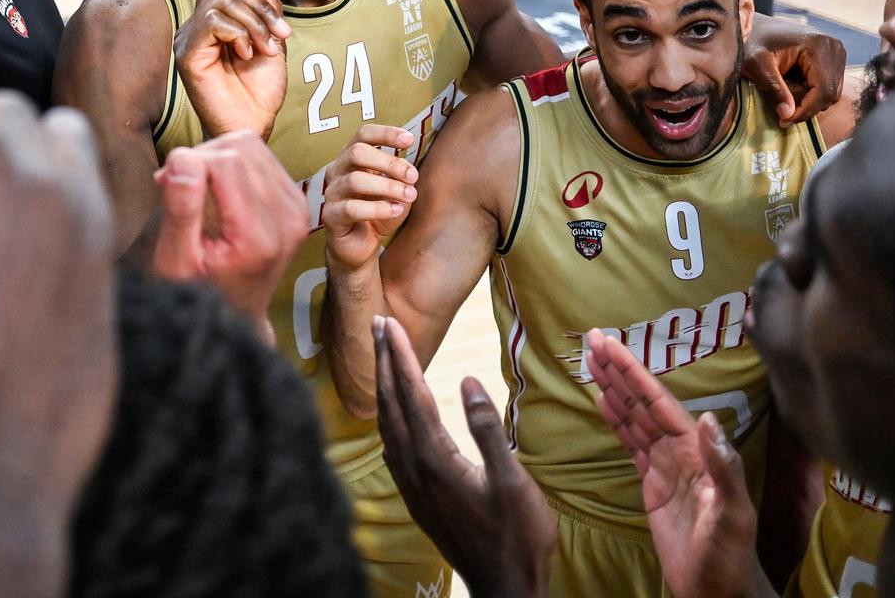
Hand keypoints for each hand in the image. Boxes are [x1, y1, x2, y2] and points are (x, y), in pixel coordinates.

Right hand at [150, 133, 305, 342]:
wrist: (234, 314)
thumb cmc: (198, 291)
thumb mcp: (175, 261)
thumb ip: (181, 210)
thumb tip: (183, 158)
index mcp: (259, 239)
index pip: (225, 162)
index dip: (189, 163)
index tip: (168, 186)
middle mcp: (288, 221)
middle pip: (240, 148)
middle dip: (202, 158)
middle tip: (180, 188)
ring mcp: (298, 210)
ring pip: (251, 145)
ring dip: (217, 158)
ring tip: (197, 189)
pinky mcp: (297, 200)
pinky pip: (261, 156)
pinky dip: (233, 164)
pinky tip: (217, 191)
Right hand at [173, 0, 289, 138]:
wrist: (252, 124)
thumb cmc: (259, 91)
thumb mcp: (273, 43)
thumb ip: (266, 12)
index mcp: (219, 21)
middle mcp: (198, 25)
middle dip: (261, 8)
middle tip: (280, 38)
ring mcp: (190, 38)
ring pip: (223, 3)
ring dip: (255, 24)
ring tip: (265, 50)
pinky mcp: (187, 54)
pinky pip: (215, 22)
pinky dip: (239, 34)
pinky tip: (246, 55)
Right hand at [319, 124, 417, 270]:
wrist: (359, 247)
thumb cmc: (376, 214)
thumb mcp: (396, 194)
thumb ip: (402, 181)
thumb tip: (409, 174)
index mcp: (351, 159)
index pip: (363, 135)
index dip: (385, 133)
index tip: (408, 140)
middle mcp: (337, 171)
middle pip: (357, 152)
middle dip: (389, 162)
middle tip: (412, 176)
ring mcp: (331, 193)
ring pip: (355, 180)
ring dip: (387, 186)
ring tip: (409, 196)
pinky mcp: (330, 216)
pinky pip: (352, 208)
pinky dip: (378, 208)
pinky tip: (395, 211)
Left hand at [376, 316, 554, 597]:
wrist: (506, 587)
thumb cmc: (518, 535)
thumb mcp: (512, 480)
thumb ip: (487, 429)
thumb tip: (467, 380)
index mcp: (436, 460)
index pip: (413, 395)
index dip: (400, 357)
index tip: (389, 323)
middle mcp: (415, 470)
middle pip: (392, 405)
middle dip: (384, 362)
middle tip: (376, 324)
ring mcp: (413, 487)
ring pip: (388, 426)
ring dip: (384, 388)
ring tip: (382, 358)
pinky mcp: (418, 500)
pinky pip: (393, 449)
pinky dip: (388, 420)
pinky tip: (391, 418)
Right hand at [588, 331, 769, 597]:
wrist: (717, 591)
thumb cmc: (730, 556)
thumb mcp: (733, 514)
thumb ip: (723, 468)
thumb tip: (707, 419)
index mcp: (697, 452)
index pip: (660, 403)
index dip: (635, 373)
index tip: (611, 347)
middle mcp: (681, 451)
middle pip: (644, 402)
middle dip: (620, 370)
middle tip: (594, 340)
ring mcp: (666, 465)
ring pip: (635, 417)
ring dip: (615, 388)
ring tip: (593, 360)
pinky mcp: (653, 483)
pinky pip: (631, 443)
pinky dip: (616, 420)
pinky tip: (602, 401)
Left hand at [741, 16, 845, 126]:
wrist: (756, 27)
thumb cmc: (752, 43)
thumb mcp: (756, 66)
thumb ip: (773, 89)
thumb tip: (788, 115)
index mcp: (819, 45)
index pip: (824, 90)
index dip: (806, 111)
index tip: (783, 121)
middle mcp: (834, 47)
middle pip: (830, 94)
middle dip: (805, 106)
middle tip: (779, 107)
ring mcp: (836, 52)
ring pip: (830, 93)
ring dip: (807, 100)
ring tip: (783, 91)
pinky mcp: (833, 59)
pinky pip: (828, 87)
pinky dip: (810, 93)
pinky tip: (791, 85)